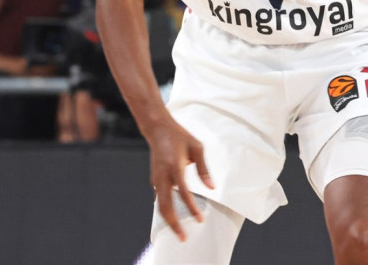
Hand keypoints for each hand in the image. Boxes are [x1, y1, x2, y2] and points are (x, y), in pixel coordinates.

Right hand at [147, 117, 213, 240]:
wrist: (158, 129)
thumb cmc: (180, 136)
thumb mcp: (197, 147)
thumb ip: (204, 169)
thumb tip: (212, 188)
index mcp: (175, 166)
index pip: (184, 193)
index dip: (192, 208)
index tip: (200, 219)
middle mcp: (163, 175)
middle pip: (165, 206)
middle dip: (174, 224)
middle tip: (184, 238)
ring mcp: (156, 178)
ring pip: (159, 205)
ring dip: (168, 220)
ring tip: (178, 232)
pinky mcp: (154, 179)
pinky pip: (159, 199)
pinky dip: (165, 210)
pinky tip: (172, 217)